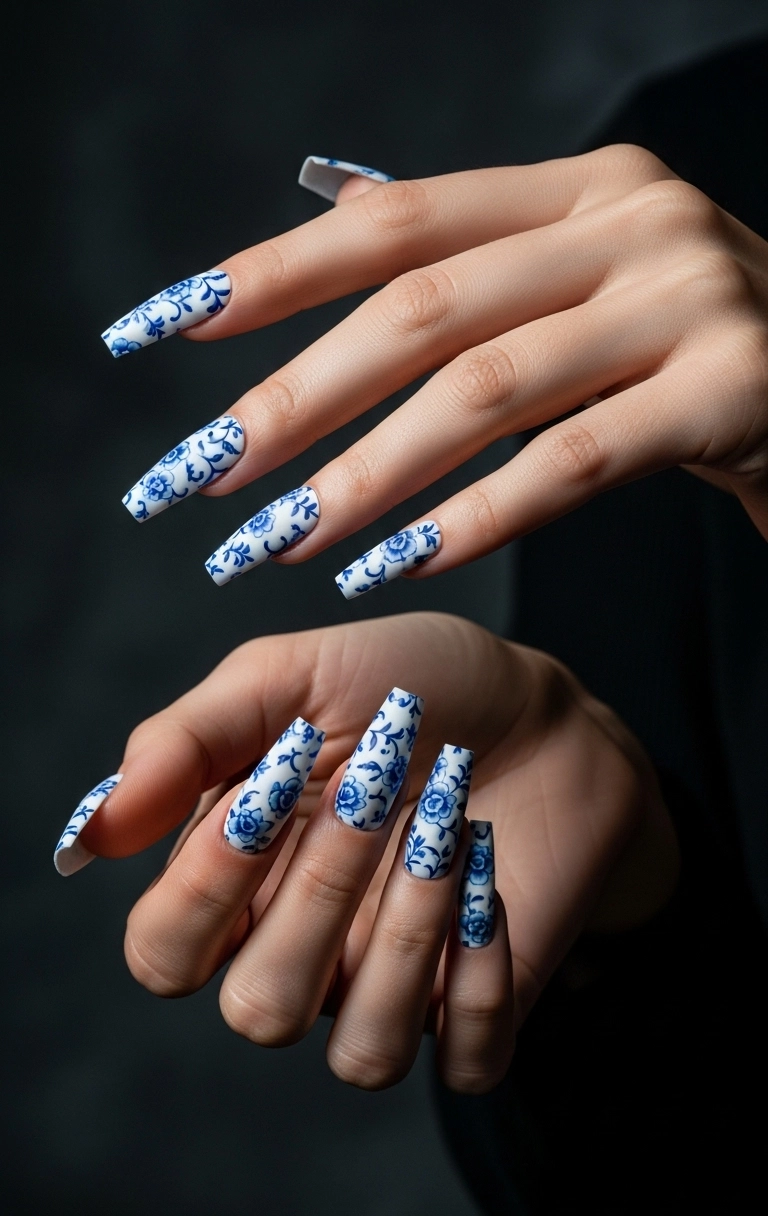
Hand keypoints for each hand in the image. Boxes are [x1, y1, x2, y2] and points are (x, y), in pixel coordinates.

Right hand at [66, 614, 678, 1089]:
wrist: (539, 702)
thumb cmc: (404, 685)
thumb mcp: (286, 681)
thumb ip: (184, 744)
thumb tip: (92, 833)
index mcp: (237, 886)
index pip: (165, 955)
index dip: (204, 888)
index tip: (267, 786)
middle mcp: (304, 954)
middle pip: (262, 1010)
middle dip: (322, 891)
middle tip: (378, 787)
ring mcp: (393, 988)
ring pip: (364, 1055)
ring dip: (409, 935)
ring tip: (447, 827)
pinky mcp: (481, 1006)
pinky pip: (468, 1062)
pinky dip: (483, 979)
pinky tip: (488, 883)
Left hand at [111, 146, 767, 582]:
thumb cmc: (696, 349)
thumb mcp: (591, 279)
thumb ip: (475, 258)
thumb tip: (323, 210)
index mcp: (582, 186)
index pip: (400, 220)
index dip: (278, 273)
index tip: (176, 328)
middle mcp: (634, 222)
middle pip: (423, 307)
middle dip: (299, 398)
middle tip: (207, 474)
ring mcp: (690, 300)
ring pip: (488, 391)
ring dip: (368, 474)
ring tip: (285, 537)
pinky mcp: (734, 392)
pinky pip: (574, 464)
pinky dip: (476, 518)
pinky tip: (400, 560)